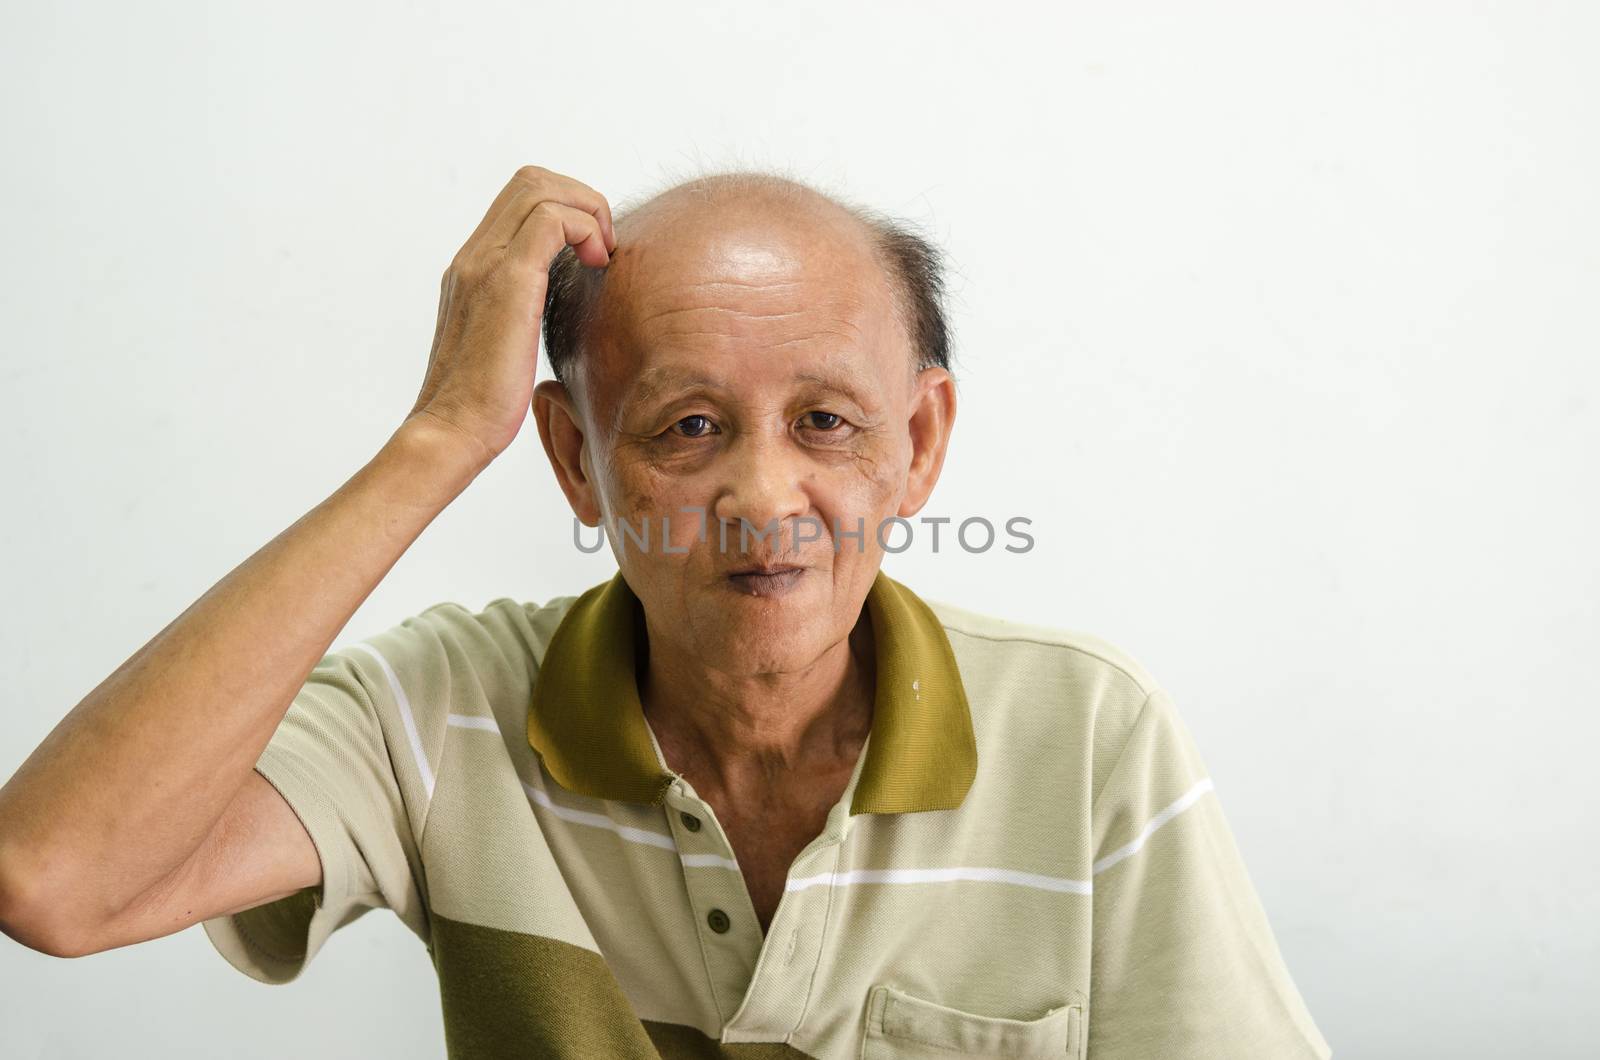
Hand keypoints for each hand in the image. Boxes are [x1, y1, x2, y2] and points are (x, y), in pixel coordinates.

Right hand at [404, 165, 615, 466]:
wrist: (452, 431)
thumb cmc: (482, 405)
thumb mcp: (504, 347)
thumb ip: (521, 317)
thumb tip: (552, 319)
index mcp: (472, 268)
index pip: (520, 201)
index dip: (567, 210)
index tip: (590, 254)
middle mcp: (473, 256)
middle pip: (531, 180)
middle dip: (582, 201)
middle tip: (603, 249)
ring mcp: (485, 264)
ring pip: (541, 188)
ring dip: (588, 212)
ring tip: (602, 257)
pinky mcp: (507, 281)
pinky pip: (553, 219)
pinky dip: (585, 229)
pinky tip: (596, 265)